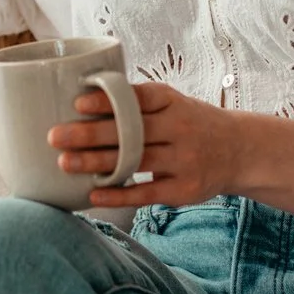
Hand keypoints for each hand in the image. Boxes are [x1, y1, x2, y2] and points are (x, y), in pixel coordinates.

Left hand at [46, 81, 237, 208]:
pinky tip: (93, 194)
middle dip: (89, 134)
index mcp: (174, 102)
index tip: (78, 102)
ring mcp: (184, 160)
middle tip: (55, 136)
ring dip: (96, 164)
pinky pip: (146, 193)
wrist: (239, 150)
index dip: (108, 101)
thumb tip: (84, 99)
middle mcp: (180, 128)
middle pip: (130, 131)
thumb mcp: (174, 103)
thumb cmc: (192, 122)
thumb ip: (139, 102)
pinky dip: (118, 194)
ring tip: (64, 164)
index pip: (139, 98)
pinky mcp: (184, 189)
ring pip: (134, 162)